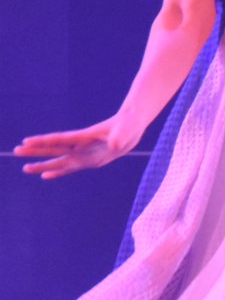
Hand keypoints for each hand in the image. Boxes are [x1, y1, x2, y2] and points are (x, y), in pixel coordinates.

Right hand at [15, 117, 138, 179]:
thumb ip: (120, 135)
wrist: (134, 125)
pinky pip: (71, 168)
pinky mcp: (90, 161)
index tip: (27, 141)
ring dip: (43, 164)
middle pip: (54, 148)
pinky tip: (46, 176)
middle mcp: (81, 145)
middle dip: (35, 150)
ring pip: (59, 160)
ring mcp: (84, 153)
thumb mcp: (127, 129)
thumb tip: (115, 144)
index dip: (44, 140)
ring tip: (25, 168)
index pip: (61, 139)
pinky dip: (58, 172)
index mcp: (86, 136)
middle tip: (16, 150)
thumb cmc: (130, 123)